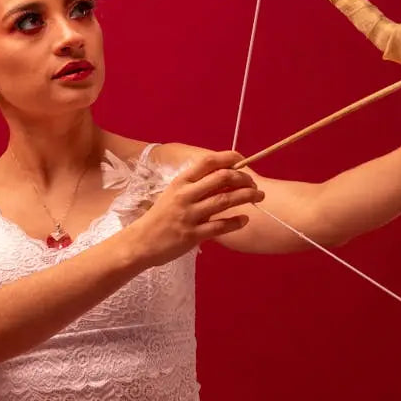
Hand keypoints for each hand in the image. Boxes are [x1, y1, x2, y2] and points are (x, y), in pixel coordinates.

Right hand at [128, 151, 263, 267]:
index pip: (208, 162)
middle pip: (222, 178)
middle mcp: (186, 195)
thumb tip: (225, 177)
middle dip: (243, 179)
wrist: (141, 242)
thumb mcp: (174, 194)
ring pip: (224, 200)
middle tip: (254, 184)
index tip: (242, 160)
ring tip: (258, 197)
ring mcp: (189, 215)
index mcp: (181, 182)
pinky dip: (235, 222)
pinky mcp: (192, 235)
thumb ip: (197, 186)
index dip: (229, 157)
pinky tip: (244, 219)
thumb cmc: (161, 216)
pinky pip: (220, 226)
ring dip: (246, 196)